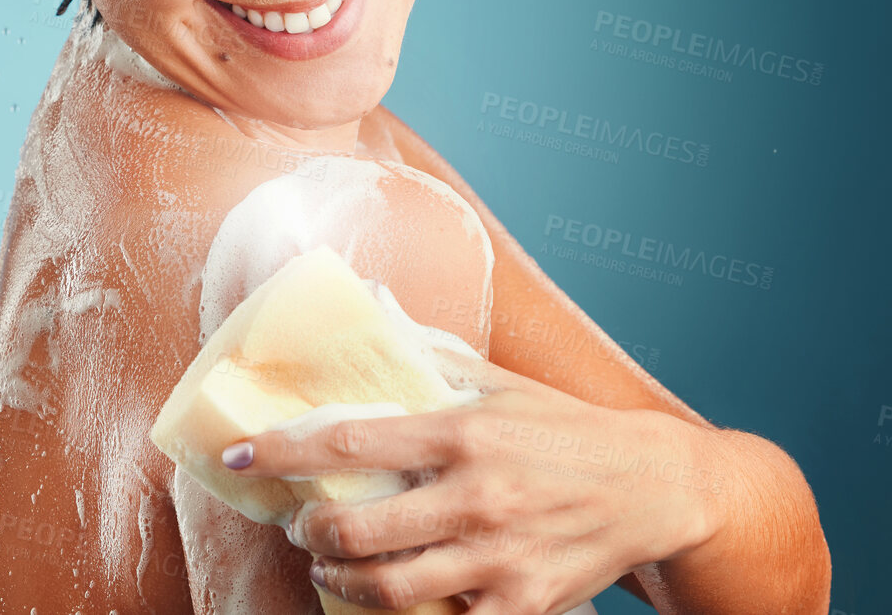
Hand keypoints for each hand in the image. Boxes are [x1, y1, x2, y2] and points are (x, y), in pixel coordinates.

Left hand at [220, 348, 726, 613]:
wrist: (654, 486)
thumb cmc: (564, 428)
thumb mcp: (499, 381)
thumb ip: (430, 353)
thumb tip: (371, 307)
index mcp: (462, 431)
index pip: (348, 441)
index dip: (280, 451)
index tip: (237, 456)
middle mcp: (476, 494)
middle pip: (357, 529)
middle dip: (310, 531)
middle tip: (303, 524)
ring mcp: (499, 557)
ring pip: (389, 587)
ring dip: (340, 578)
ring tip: (330, 564)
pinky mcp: (524, 605)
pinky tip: (395, 599)